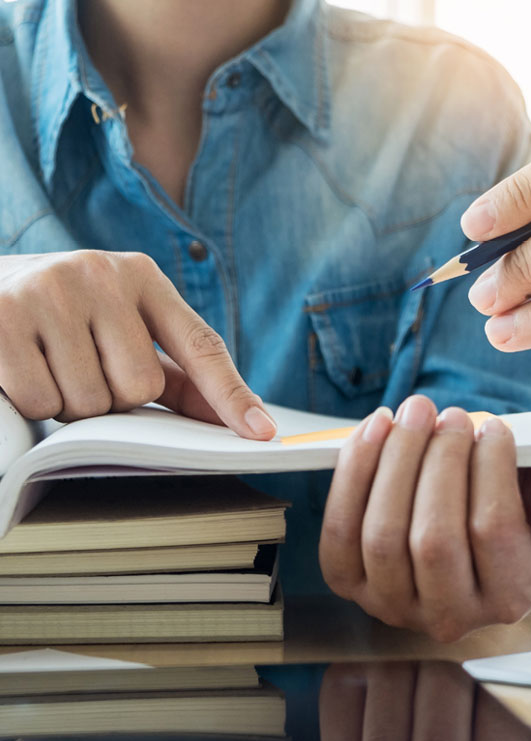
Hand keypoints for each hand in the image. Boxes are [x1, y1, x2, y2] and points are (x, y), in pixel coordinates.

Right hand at [0, 251, 275, 437]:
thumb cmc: (62, 318)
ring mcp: (50, 290)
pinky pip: (41, 400)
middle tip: (81, 368)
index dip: (231, 396)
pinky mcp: (3, 315)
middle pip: (141, 388)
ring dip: (70, 403)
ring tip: (47, 365)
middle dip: (112, 399)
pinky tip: (17, 367)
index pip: (201, 346)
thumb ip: (177, 373)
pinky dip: (31, 402)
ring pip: (91, 402)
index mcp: (142, 276)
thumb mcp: (121, 328)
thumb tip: (239, 418)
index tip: (262, 434)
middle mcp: (100, 273)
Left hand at [318, 395, 530, 641]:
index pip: (494, 533)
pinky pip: (340, 531)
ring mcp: (393, 606)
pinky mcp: (350, 585)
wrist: (464, 534)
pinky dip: (354, 474)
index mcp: (509, 598)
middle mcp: (450, 617)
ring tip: (415, 412)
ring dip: (395, 461)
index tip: (494, 426)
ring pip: (382, 535)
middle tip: (451, 414)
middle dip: (439, 462)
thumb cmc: (515, 514)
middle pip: (434, 539)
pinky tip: (376, 430)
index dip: (491, 471)